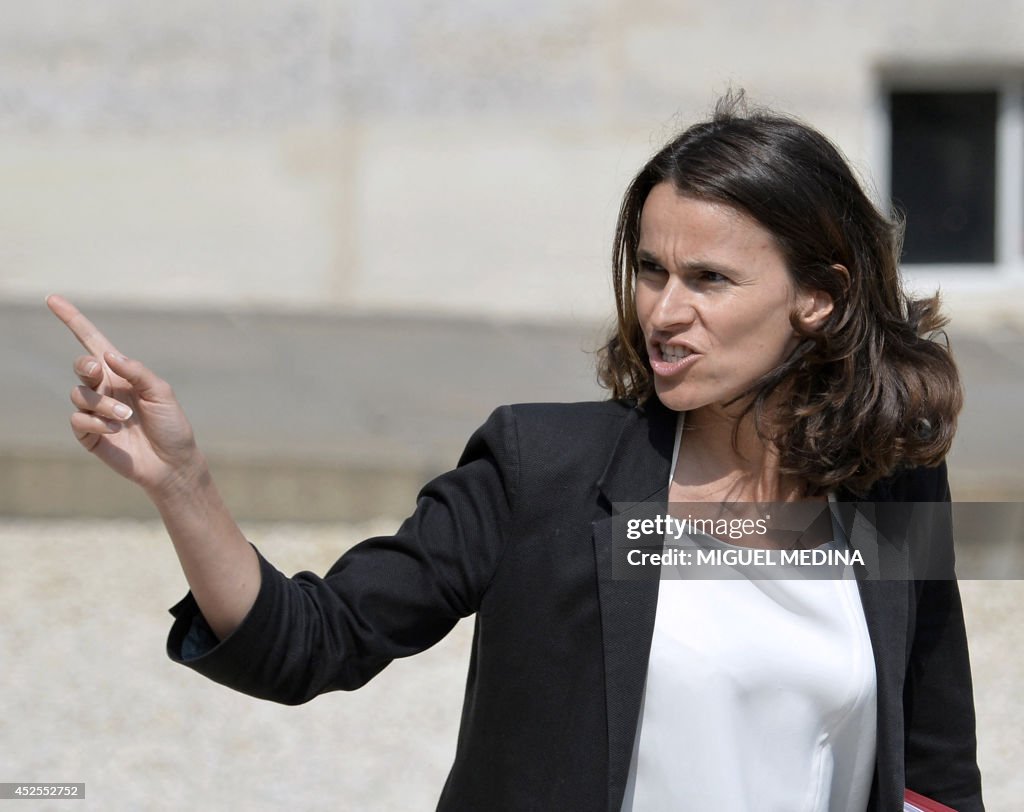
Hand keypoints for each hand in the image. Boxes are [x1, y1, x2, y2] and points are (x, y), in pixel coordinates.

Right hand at [47, 294, 203, 495]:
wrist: (171, 463)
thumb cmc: (172, 426)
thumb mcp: (162, 393)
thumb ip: (136, 371)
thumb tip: (108, 355)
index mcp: (122, 373)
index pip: (93, 342)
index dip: (73, 320)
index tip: (52, 299)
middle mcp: (106, 388)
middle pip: (81, 365)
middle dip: (86, 366)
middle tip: (98, 372)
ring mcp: (95, 410)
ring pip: (79, 394)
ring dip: (102, 403)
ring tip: (125, 417)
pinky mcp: (88, 433)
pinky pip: (77, 418)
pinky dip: (95, 422)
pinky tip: (114, 431)